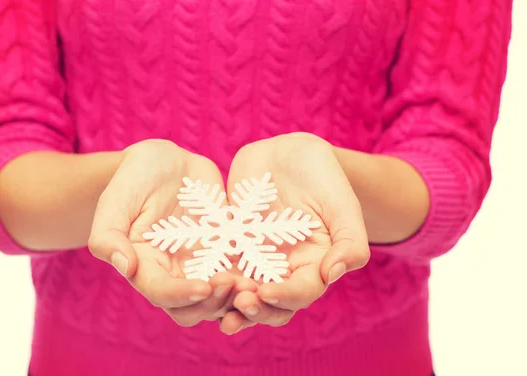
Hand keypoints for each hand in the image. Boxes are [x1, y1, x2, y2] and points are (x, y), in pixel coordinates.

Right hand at [88, 139, 255, 326]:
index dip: (182, 295)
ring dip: (238, 297)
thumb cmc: (135, 177)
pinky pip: (242, 273)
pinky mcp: (225, 252)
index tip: (204, 286)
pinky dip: (255, 277)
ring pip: (221, 298)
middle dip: (215, 303)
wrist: (166, 162)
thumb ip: (108, 234)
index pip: (161, 294)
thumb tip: (125, 267)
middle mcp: (173, 274)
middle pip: (194, 307)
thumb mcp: (116, 199)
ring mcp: (201, 265)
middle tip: (236, 285)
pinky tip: (270, 269)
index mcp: (144, 267)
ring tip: (257, 282)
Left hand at [219, 132, 369, 333]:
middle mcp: (284, 269)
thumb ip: (350, 241)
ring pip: (241, 291)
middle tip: (239, 303)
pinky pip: (219, 265)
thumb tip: (334, 274)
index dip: (286, 297)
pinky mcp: (232, 245)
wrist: (290, 153)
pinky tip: (194, 278)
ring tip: (213, 301)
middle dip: (255, 309)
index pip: (302, 292)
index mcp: (315, 265)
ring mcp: (256, 259)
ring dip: (228, 301)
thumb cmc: (324, 176)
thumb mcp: (343, 205)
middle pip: (271, 303)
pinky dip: (208, 276)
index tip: (267, 292)